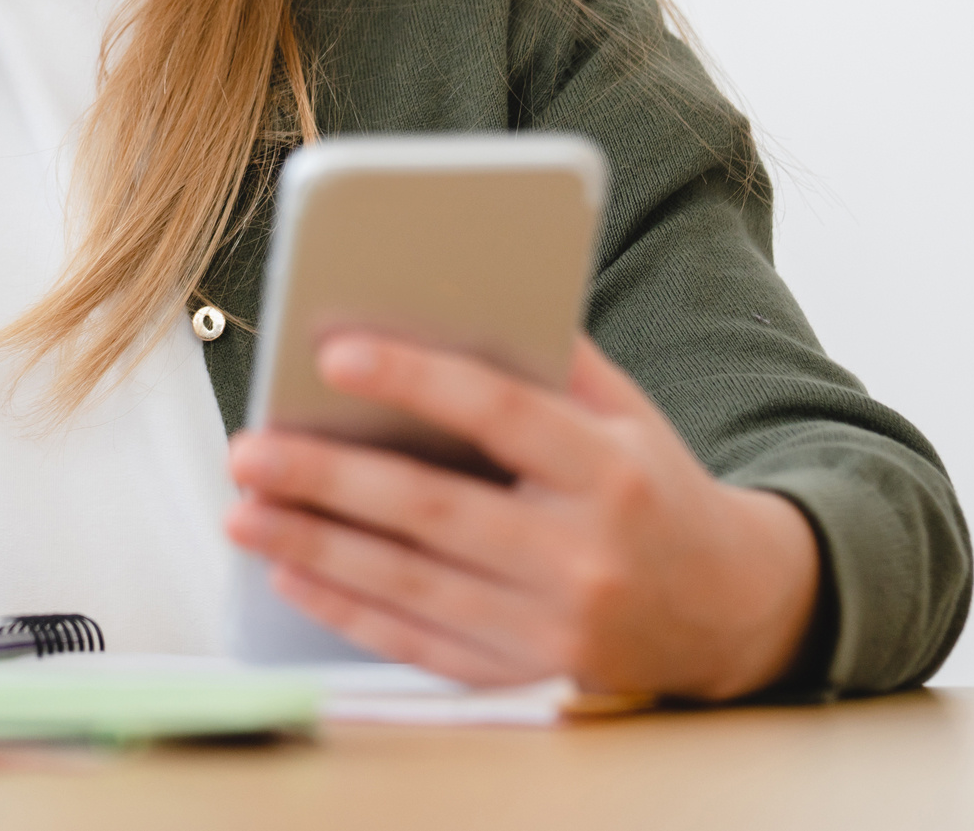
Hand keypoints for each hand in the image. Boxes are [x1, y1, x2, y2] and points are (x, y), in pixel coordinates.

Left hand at [222, 334, 818, 698]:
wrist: (730, 612)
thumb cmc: (655, 490)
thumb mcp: (628, 414)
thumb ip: (551, 358)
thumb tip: (449, 297)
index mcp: (612, 472)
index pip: (502, 415)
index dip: (416, 379)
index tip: (333, 350)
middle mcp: (583, 556)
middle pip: (435, 512)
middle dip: (329, 479)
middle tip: (251, 449)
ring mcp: (552, 629)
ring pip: (411, 584)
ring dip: (314, 547)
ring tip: (243, 511)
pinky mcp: (524, 676)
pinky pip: (417, 641)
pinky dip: (346, 609)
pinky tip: (289, 572)